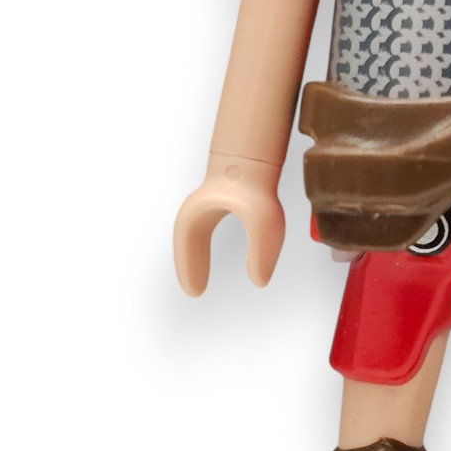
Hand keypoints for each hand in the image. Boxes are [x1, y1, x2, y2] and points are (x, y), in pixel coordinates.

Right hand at [173, 155, 284, 293]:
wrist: (258, 157)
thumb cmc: (257, 188)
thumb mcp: (264, 226)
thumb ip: (261, 254)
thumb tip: (260, 282)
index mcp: (200, 216)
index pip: (187, 246)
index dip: (189, 268)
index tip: (195, 293)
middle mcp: (201, 208)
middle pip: (188, 241)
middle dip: (190, 265)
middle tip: (196, 291)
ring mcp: (210, 201)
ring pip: (196, 235)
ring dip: (196, 256)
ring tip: (200, 279)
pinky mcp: (221, 197)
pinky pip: (207, 227)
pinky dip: (205, 246)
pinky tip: (215, 256)